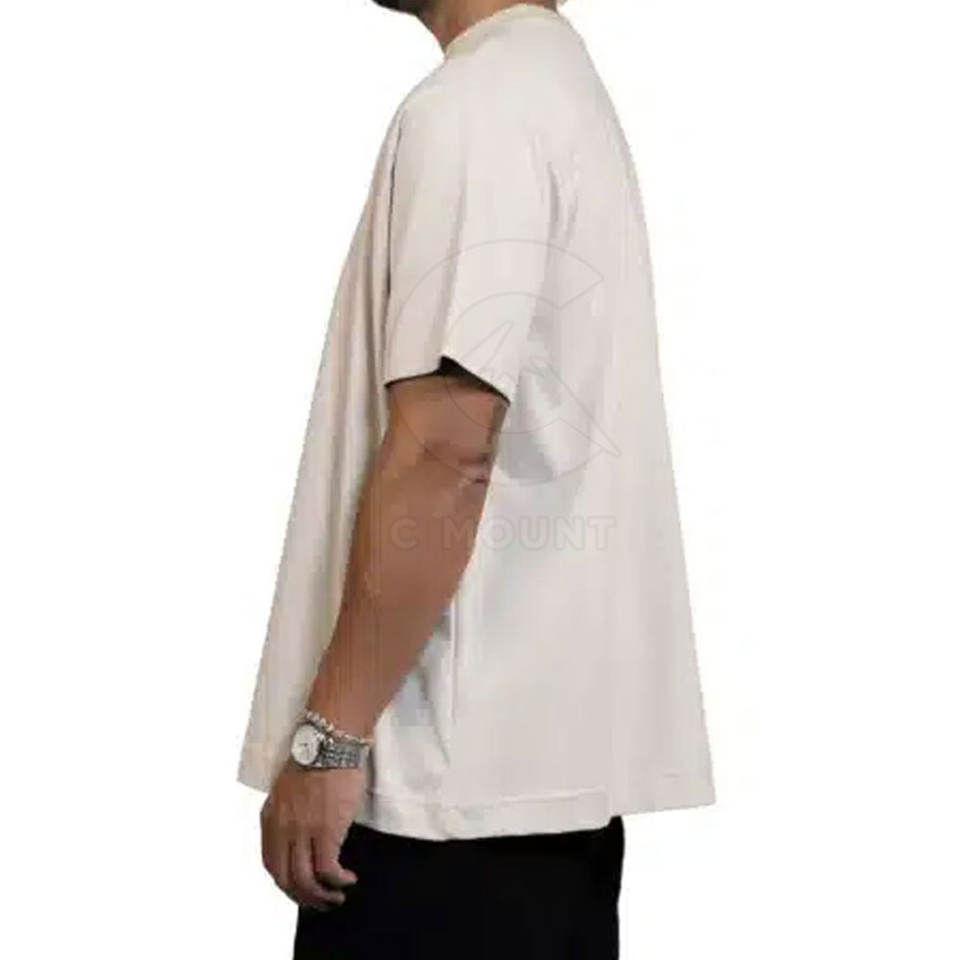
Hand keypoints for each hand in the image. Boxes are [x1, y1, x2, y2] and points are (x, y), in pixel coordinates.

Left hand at [260, 761, 365, 909]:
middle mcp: (281, 828)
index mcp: (270, 816)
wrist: (331, 740)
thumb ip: (290, 812)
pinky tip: (348, 879)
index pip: (271, 863)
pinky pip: (328, 870)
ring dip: (320, 896)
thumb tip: (303, 832)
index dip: (285, 882)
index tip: (301, 888)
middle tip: (319, 902)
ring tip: (336, 898)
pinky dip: (338, 881)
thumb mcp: (290, 787)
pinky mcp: (326, 831)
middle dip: (302, 897)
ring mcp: (302, 831)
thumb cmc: (318, 756)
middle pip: (284, 879)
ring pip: (304, 881)